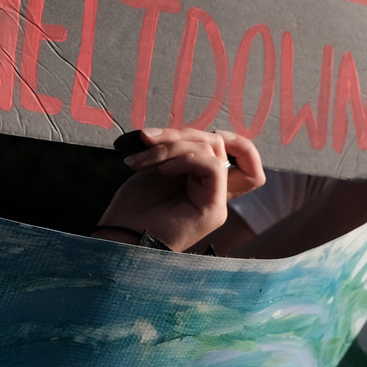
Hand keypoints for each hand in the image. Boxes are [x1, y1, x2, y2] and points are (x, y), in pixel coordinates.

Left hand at [95, 127, 262, 251]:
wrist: (120, 236)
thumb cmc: (134, 207)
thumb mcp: (157, 167)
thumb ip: (176, 149)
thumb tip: (174, 130)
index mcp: (205, 181)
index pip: (246, 156)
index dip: (234, 139)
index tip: (198, 132)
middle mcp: (216, 191)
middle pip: (219, 144)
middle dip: (179, 134)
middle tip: (146, 140)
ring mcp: (217, 202)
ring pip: (214, 150)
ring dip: (173, 147)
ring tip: (143, 160)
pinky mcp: (214, 211)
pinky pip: (213, 166)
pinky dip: (185, 159)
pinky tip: (163, 171)